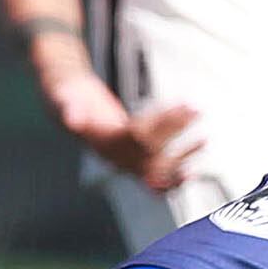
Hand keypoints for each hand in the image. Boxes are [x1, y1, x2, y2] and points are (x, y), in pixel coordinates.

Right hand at [37, 50, 198, 191]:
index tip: (179, 111)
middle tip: (196, 109)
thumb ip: (67, 105)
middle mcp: (113, 156)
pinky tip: (193, 168)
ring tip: (205, 140)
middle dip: (174, 130)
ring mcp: (122, 160)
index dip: (160, 126)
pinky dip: (174, 174)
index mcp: (101, 141)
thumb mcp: (62, 95)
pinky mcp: (130, 158)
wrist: (66, 102)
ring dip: (182, 155)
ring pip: (156, 166)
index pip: (136, 135)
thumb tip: (72, 117)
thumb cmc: (65, 94)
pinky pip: (154, 173)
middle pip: (151, 149)